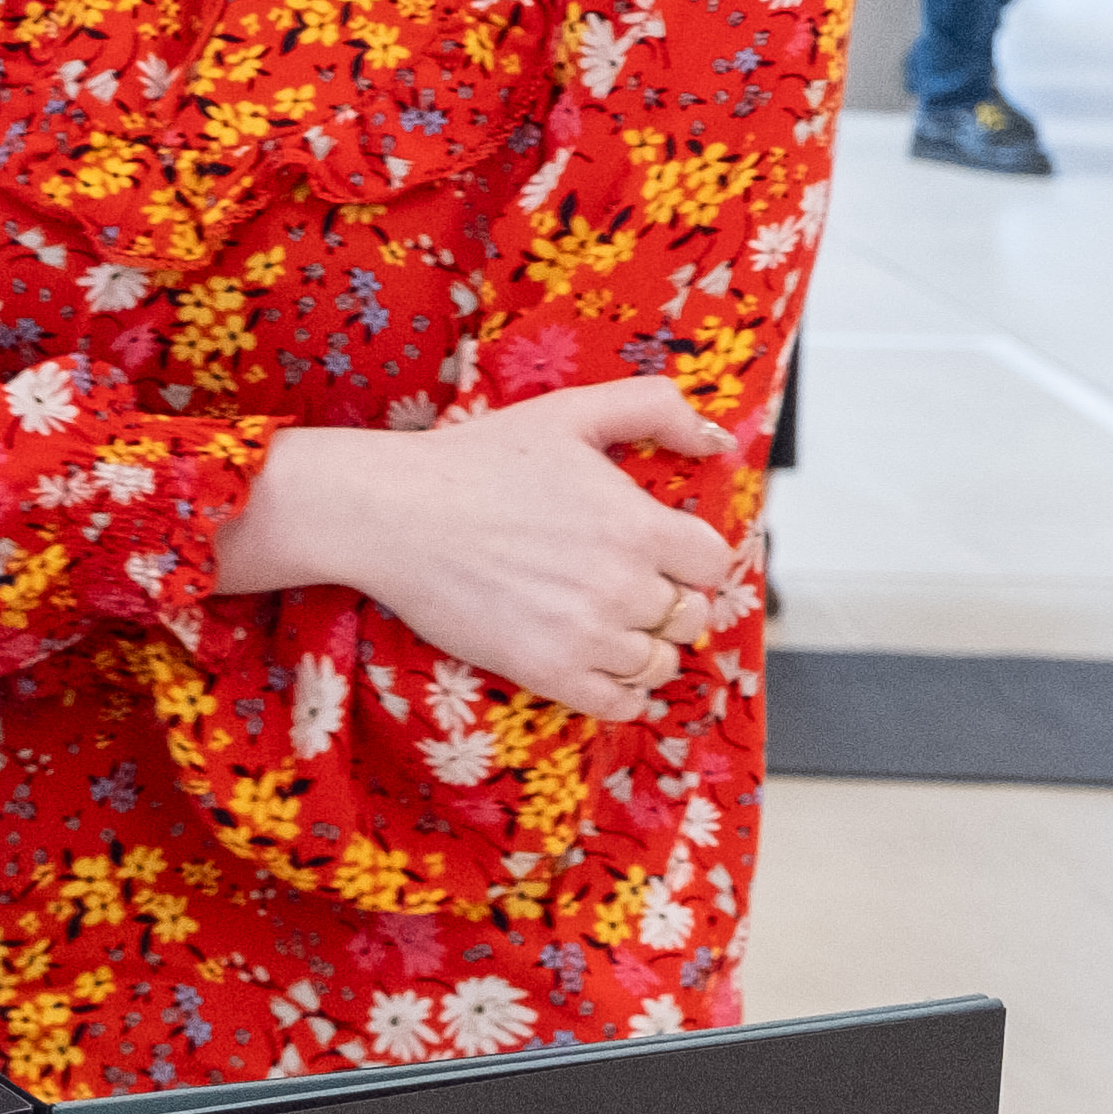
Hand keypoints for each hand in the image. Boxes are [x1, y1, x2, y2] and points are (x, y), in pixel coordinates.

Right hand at [238, 382, 750, 722]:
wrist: (395, 514)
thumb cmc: (475, 459)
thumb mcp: (570, 411)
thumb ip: (653, 409)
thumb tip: (717, 439)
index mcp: (637, 524)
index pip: (713, 563)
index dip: (693, 559)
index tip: (667, 557)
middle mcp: (622, 585)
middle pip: (690, 617)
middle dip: (671, 604)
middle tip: (635, 591)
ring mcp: (586, 635)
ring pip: (658, 664)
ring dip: (646, 649)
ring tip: (611, 628)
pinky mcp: (548, 672)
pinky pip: (619, 704)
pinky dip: (623, 695)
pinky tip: (602, 670)